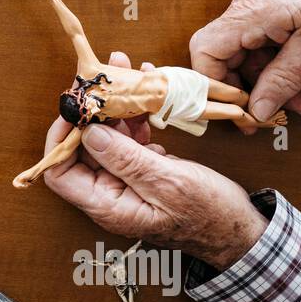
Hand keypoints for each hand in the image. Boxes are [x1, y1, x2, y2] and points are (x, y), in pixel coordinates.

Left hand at [39, 52, 267, 269]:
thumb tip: (87, 133)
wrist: (240, 229)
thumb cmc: (208, 214)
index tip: (75, 108)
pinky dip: (134, 117)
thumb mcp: (167, 182)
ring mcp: (126, 181)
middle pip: (82, 149)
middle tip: (100, 78)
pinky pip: (129, 140)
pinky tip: (144, 95)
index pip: (60, 173)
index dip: (60, 139)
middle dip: (89, 111)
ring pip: (107, 138)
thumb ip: (126, 159)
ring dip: (114, 107)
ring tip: (124, 72)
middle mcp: (110, 194)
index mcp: (108, 205)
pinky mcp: (143, 170)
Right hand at [189, 0, 300, 125]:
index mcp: (251, 13)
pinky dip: (295, 72)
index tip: (236, 108)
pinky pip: (274, 50)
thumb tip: (257, 111)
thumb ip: (283, 81)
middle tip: (275, 119)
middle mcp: (249, 10)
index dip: (213, 84)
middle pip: (232, 60)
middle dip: (257, 94)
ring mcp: (262, 13)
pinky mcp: (277, 16)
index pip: (206, 51)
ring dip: (284, 87)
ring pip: (258, 60)